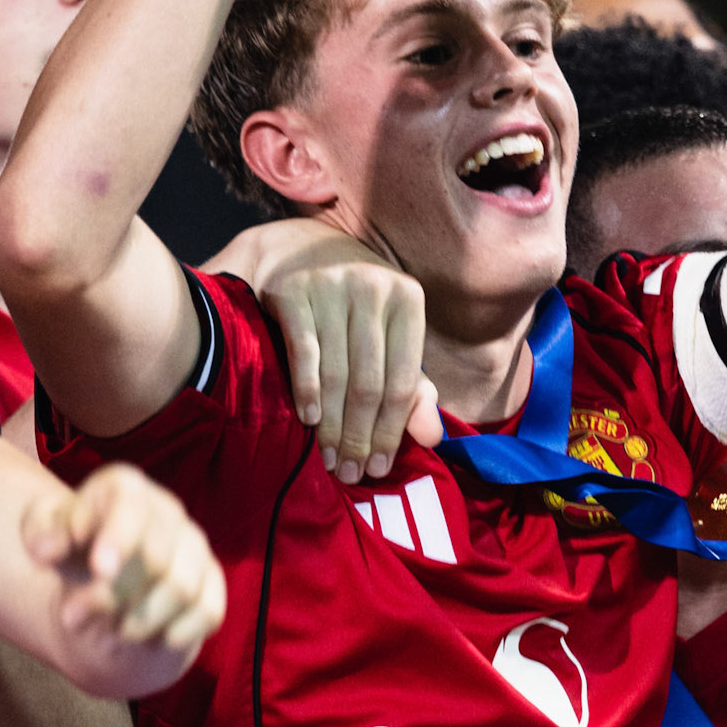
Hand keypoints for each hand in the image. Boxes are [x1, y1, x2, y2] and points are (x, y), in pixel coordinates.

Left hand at [23, 466, 225, 682]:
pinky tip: (145, 638)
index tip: (100, 569)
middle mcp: (169, 511)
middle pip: (155, 559)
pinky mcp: (213, 580)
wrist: (109, 565)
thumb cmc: (74, 543)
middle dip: (111, 598)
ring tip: (107, 630)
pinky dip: (174, 633)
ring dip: (138, 622)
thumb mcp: (45, 532)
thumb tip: (48, 549)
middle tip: (70, 618)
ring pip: (181, 590)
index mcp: (125, 488)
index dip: (119, 537)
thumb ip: (40, 534)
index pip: (131, 507)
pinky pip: (208, 612)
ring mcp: (196, 545)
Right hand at [249, 226, 441, 482]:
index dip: (392, 431)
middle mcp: (374, 288)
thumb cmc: (357, 311)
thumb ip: (414, 390)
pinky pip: (304, 352)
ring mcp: (332, 286)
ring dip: (332, 426)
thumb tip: (432, 438)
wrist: (302, 253)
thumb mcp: (393, 341)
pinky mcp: (294, 291)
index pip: (404, 381)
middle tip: (348, 473)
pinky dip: (307, 390)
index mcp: (408, 300)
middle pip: (369, 382)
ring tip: (328, 460)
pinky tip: (308, 420)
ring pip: (337, 374)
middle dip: (359, 436)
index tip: (378, 469)